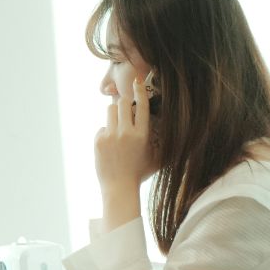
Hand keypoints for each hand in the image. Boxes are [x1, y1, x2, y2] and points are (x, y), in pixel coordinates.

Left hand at [95, 77, 156, 198]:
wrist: (119, 188)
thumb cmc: (140, 173)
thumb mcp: (156, 156)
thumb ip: (161, 141)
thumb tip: (171, 129)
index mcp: (142, 135)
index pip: (142, 106)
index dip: (139, 91)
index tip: (137, 81)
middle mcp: (126, 132)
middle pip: (123, 102)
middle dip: (125, 103)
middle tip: (126, 110)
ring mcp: (111, 136)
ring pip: (110, 110)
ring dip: (115, 114)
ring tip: (118, 127)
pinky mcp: (99, 140)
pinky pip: (102, 127)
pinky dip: (107, 132)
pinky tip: (111, 146)